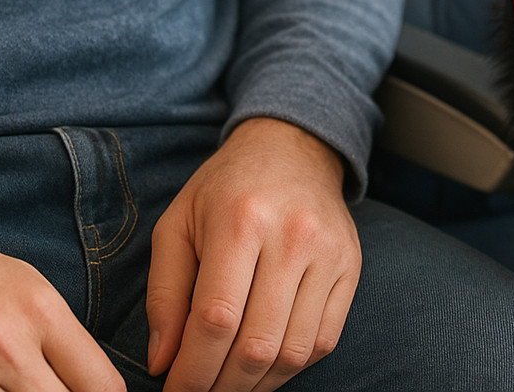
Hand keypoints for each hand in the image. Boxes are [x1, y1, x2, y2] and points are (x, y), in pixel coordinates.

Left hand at [145, 118, 359, 391]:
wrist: (292, 147)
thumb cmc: (225, 188)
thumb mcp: (177, 224)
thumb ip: (164, 293)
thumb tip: (162, 361)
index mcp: (240, 220)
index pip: (215, 319)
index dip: (191, 370)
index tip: (174, 390)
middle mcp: (291, 237)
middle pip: (256, 344)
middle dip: (220, 386)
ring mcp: (328, 254)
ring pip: (293, 351)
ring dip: (256, 385)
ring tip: (228, 385)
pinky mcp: (350, 267)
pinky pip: (323, 340)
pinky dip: (291, 367)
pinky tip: (264, 365)